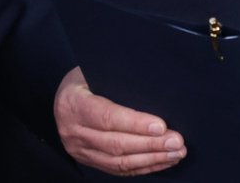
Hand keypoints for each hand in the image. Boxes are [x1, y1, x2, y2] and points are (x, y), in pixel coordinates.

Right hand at [54, 66, 185, 175]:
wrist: (62, 96)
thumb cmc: (85, 78)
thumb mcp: (94, 70)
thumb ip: (118, 78)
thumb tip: (154, 85)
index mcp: (73, 103)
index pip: (107, 117)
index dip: (135, 124)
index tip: (161, 126)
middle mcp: (73, 130)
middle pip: (115, 143)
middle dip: (150, 144)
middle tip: (177, 141)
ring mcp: (79, 149)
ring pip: (118, 161)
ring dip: (151, 159)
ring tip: (176, 153)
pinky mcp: (88, 160)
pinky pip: (117, 169)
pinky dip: (143, 167)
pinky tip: (162, 161)